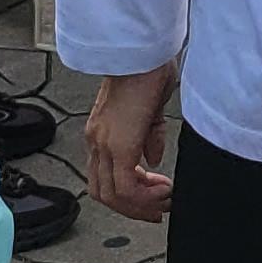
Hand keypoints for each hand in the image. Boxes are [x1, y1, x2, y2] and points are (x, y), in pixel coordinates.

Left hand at [85, 62, 178, 221]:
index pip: (105, 176)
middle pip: (104, 193)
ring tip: (164, 201)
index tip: (152, 198)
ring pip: (111, 195)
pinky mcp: (119, 146)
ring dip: (139, 205)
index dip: (126, 194)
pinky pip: (124, 187)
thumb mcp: (152, 106)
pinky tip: (163, 192)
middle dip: (133, 208)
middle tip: (158, 210)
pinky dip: (143, 197)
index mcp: (102, 132)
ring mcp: (104, 145)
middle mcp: (97, 142)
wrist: (143, 51)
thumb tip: (152, 160)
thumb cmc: (149, 67)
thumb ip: (150, 135)